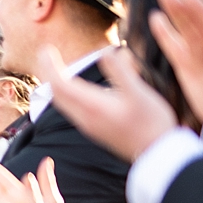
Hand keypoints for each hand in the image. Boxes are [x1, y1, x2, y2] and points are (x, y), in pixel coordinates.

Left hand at [36, 44, 177, 162]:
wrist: (157, 154)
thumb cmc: (151, 123)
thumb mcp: (138, 93)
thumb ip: (120, 72)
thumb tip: (105, 51)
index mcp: (91, 106)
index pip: (59, 84)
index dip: (50, 65)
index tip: (46, 49)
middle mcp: (84, 117)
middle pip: (56, 93)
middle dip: (48, 72)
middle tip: (46, 53)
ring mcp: (88, 125)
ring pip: (62, 102)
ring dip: (56, 83)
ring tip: (55, 67)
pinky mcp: (94, 129)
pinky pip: (71, 109)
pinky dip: (66, 94)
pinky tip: (74, 87)